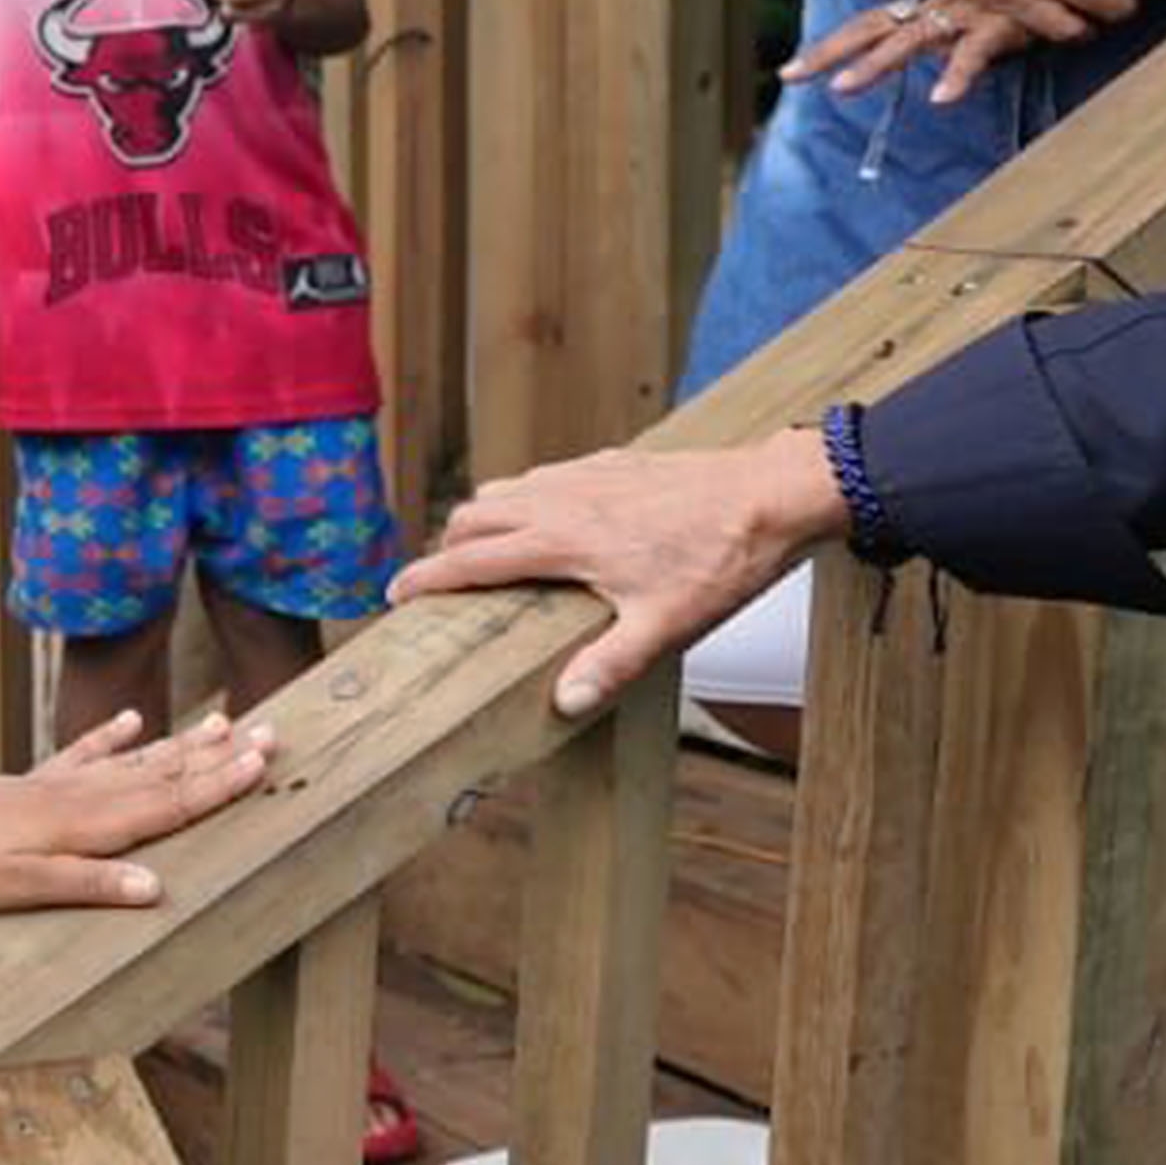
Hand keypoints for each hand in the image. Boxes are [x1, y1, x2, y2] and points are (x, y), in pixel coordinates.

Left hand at [0, 708, 276, 909]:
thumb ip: (91, 886)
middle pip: (167, 774)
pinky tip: (135, 718)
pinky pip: (85, 753)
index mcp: (90, 824)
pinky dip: (112, 736)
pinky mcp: (36, 781)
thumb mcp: (24, 888)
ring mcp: (61, 783)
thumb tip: (159, 890)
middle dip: (221, 756)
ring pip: (137, 760)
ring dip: (183, 743)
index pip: (171, 803)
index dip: (221, 785)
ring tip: (226, 721)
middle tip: (273, 731)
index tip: (266, 762)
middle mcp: (85, 795)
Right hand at [391, 425, 856, 716]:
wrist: (770, 496)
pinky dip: (526, 497)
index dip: (427, 577)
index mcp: (562, 541)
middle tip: (444, 579)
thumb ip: (609, 664)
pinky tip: (551, 518)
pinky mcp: (612, 462)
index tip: (396, 593)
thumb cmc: (720, 562)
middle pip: (475, 516)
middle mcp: (561, 500)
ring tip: (489, 550)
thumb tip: (562, 702)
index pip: (472, 560)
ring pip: (507, 489)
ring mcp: (585, 475)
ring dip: (484, 517)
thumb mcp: (665, 626)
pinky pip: (546, 475)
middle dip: (448, 547)